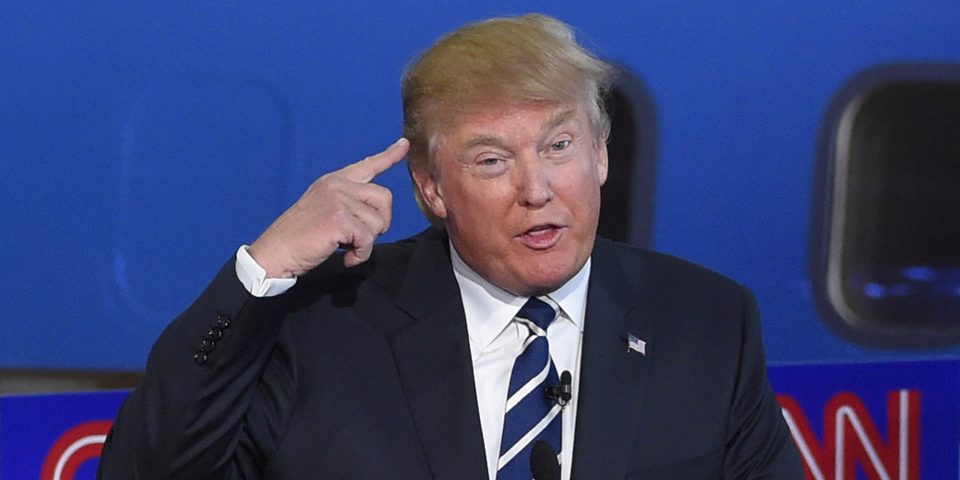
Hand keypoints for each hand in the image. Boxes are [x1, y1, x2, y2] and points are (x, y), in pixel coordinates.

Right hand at [249, 138, 408, 277]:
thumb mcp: (324, 208)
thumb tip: (375, 215)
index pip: (367, 165)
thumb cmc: (299, 237)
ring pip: (378, 222)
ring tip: (345, 247)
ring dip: (366, 242)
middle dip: (381, 222)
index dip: (389, 156)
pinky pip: (368, 239)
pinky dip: (361, 254)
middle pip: (384, 198)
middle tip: (361, 237)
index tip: (404, 145)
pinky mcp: (339, 219)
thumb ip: (348, 203)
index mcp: (334, 180)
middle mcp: (338, 185)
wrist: (275, 252)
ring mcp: (338, 200)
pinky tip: (347, 258)